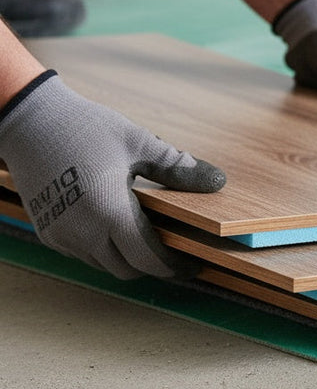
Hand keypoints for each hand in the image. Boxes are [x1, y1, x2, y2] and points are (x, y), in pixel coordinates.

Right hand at [0, 72, 225, 278]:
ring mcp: (61, 235)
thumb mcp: (139, 143)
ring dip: (126, 259)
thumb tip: (217, 181)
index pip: (149, 259)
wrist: (28, 119)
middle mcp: (82, 231)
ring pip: (104, 265)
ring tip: (148, 239)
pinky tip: (116, 228)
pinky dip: (103, 250)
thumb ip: (177, 167)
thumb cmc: (85, 127)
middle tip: (174, 253)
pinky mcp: (47, 232)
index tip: (192, 266)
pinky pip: (83, 254)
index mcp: (109, 212)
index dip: (175, 267)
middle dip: (153, 266)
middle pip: (128, 269)